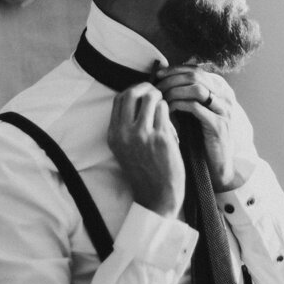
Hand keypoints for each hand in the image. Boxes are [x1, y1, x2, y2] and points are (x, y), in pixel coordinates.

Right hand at [107, 80, 184, 217]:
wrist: (157, 195)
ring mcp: (142, 134)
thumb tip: (140, 97)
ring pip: (151, 98)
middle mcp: (125, 133)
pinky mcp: (160, 137)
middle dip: (146, 88)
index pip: (119, 99)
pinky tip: (170, 125)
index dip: (133, 90)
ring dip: (160, 100)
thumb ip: (127, 126)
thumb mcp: (125, 148)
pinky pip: (165, 110)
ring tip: (164, 111)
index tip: (143, 93)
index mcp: (114, 134)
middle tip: (156, 93)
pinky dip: (169, 113)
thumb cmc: (145, 170)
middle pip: (132, 93)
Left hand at [156, 66, 243, 190]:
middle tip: (157, 87)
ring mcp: (224, 110)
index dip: (175, 69)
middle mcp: (226, 96)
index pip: (197, 70)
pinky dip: (179, 105)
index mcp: (221, 90)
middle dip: (172, 79)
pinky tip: (168, 110)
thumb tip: (165, 79)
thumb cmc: (203, 138)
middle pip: (196, 76)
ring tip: (161, 98)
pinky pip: (196, 107)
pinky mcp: (219, 125)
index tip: (158, 74)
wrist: (219, 165)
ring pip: (197, 89)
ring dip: (174, 91)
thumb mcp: (197, 112)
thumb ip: (188, 96)